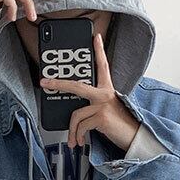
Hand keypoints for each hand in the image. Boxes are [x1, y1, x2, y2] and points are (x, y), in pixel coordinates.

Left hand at [40, 33, 140, 150]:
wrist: (134, 137)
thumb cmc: (119, 124)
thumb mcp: (106, 110)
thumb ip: (93, 106)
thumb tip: (74, 114)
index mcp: (107, 90)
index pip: (103, 66)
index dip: (99, 50)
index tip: (95, 37)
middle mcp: (105, 94)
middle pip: (76, 86)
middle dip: (58, 84)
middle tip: (45, 83)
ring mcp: (103, 104)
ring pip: (76, 114)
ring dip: (72, 131)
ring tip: (73, 139)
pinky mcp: (101, 117)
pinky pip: (81, 126)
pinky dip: (78, 136)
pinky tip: (79, 142)